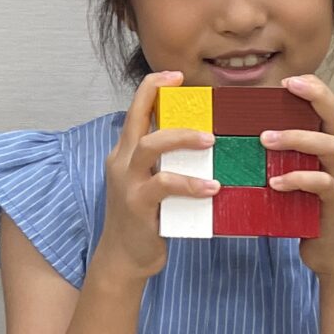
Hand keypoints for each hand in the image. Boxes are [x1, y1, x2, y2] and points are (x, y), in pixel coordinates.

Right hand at [90, 71, 217, 280]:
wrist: (124, 258)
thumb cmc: (146, 219)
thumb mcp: (152, 183)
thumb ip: (168, 162)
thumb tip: (206, 143)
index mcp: (126, 153)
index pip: (135, 110)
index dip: (152, 87)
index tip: (175, 75)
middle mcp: (122, 161)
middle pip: (137, 118)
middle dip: (160, 98)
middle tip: (193, 94)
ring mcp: (127, 182)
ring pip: (150, 146)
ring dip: (181, 138)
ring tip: (210, 140)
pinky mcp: (137, 204)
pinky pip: (164, 185)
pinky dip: (189, 184)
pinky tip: (212, 187)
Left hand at [264, 74, 333, 279]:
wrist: (330, 249)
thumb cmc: (302, 207)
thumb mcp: (288, 173)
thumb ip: (273, 154)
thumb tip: (231, 134)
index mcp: (321, 147)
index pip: (325, 108)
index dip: (313, 88)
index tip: (289, 79)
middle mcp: (332, 158)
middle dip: (316, 97)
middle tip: (289, 87)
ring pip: (330, 146)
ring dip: (298, 137)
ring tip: (266, 139)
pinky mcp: (333, 204)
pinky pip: (322, 185)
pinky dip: (299, 180)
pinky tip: (276, 182)